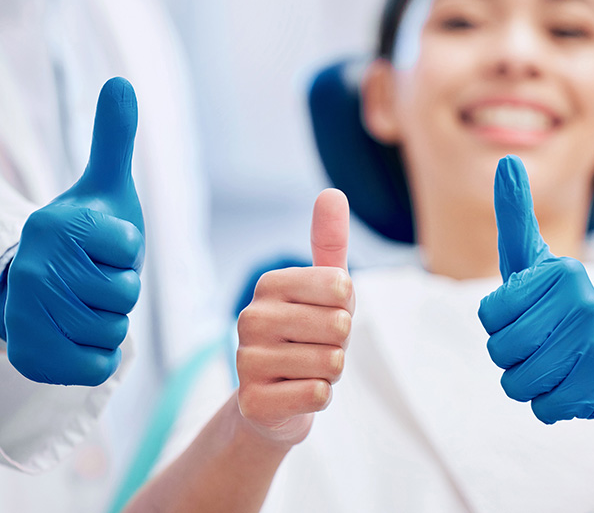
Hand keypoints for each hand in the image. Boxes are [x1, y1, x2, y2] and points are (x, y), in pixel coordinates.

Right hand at [0, 77, 144, 385]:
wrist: (41, 287)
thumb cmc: (87, 237)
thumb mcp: (104, 187)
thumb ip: (113, 139)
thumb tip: (121, 82)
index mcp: (57, 225)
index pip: (130, 249)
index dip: (128, 252)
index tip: (105, 246)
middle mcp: (36, 269)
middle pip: (124, 294)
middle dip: (120, 289)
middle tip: (95, 279)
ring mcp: (29, 315)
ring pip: (113, 330)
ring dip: (110, 321)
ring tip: (85, 304)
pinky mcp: (31, 357)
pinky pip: (99, 365)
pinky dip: (98, 354)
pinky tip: (77, 334)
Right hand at [236, 189, 353, 445]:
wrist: (274, 399)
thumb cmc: (306, 335)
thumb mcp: (323, 288)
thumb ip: (328, 241)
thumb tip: (332, 193)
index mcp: (269, 284)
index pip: (342, 287)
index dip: (346, 308)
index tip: (324, 315)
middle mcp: (250, 317)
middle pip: (339, 326)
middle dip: (340, 343)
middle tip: (317, 347)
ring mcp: (246, 361)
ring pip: (331, 362)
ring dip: (331, 372)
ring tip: (306, 369)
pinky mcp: (253, 401)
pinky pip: (318, 394)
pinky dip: (320, 396)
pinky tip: (297, 392)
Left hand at [477, 155, 593, 423]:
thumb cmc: (559, 300)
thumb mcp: (534, 258)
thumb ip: (516, 215)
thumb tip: (506, 162)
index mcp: (561, 274)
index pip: (489, 316)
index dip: (499, 322)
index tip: (525, 313)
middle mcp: (582, 305)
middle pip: (501, 352)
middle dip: (510, 353)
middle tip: (538, 342)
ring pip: (517, 385)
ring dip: (527, 380)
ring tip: (552, 362)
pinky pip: (543, 409)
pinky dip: (549, 402)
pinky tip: (568, 382)